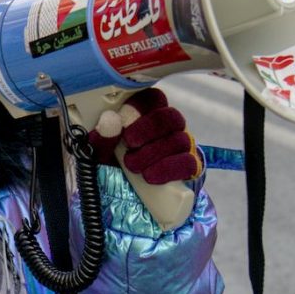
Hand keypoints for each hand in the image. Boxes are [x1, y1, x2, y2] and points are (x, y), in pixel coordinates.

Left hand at [88, 89, 202, 184]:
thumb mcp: (104, 151)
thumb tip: (110, 120)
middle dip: (148, 129)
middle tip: (129, 143)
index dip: (140, 105)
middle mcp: (170, 127)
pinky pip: (188, 162)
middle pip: (170, 116)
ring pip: (179, 140)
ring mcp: (183, 145)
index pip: (153, 98)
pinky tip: (150, 176)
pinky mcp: (190, 166)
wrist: (131, 195)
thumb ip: (104, 137)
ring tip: (132, 166)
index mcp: (148, 115)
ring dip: (153, 153)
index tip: (123, 119)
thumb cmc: (116, 164)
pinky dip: (167, 169)